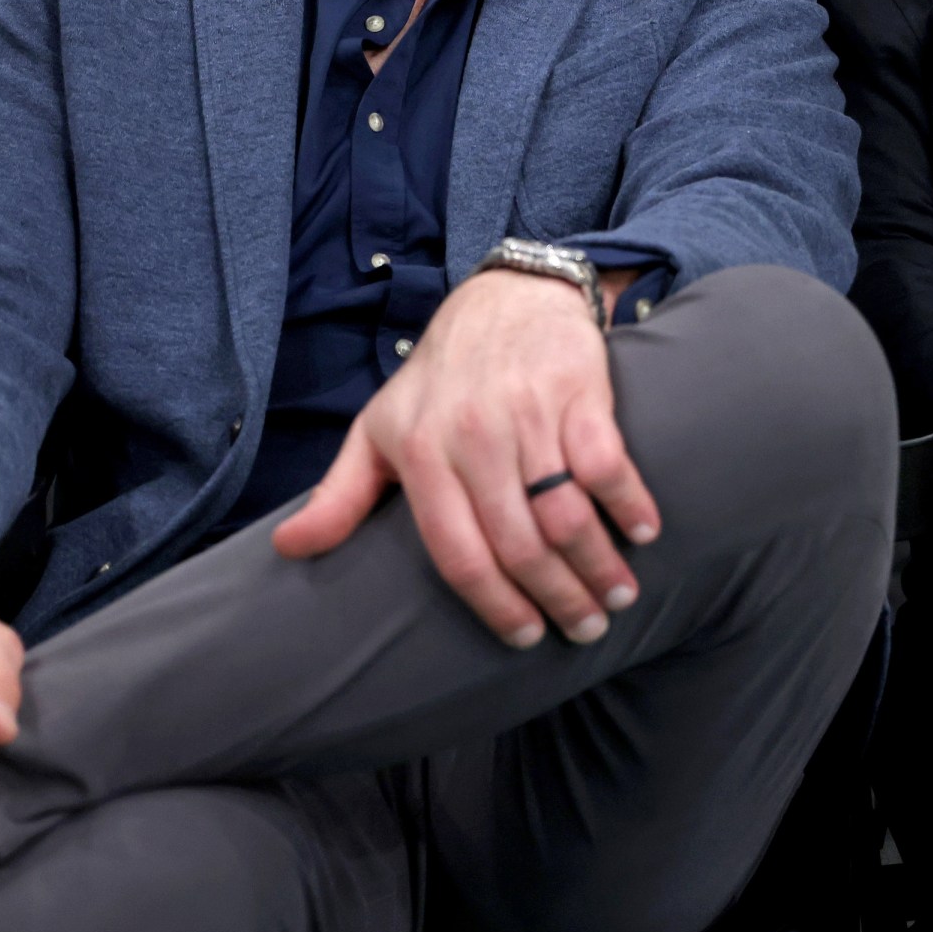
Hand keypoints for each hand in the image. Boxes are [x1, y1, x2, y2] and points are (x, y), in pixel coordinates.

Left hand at [273, 268, 662, 646]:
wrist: (504, 293)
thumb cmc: (439, 377)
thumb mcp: (379, 428)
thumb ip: (339, 494)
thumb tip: (289, 550)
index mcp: (421, 455)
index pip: (457, 553)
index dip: (494, 605)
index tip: (524, 638)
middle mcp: (472, 436)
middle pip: (519, 544)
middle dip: (558, 599)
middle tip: (586, 629)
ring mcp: (528, 413)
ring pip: (566, 514)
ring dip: (599, 566)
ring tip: (619, 596)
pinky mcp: (578, 390)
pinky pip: (607, 463)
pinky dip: (631, 504)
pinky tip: (644, 534)